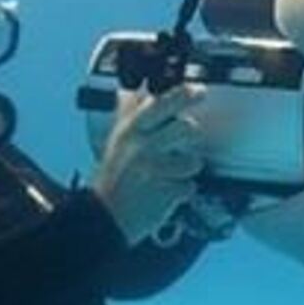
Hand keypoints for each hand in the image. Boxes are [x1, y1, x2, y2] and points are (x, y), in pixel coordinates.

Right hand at [91, 84, 207, 244]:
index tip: (198, 90)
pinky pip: (190, 187)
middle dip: (191, 130)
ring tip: (173, 171)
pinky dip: (183, 191)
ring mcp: (156, 171)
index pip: (159, 105)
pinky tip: (168, 191)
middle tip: (190, 131)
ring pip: (193, 160)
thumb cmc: (114, 176)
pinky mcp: (166, 193)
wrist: (104, 215)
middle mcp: (144, 148)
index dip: (182, 94)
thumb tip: (137, 89)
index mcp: (132, 131)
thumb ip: (129, 113)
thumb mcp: (117, 139)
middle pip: (184, 128)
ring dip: (189, 167)